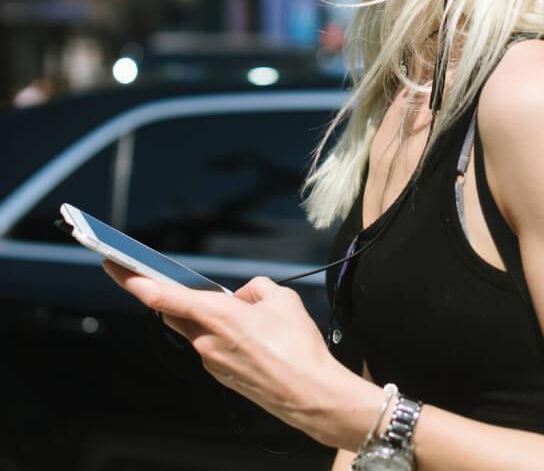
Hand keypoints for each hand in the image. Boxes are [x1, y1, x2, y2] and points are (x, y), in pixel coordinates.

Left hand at [102, 261, 356, 444]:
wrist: (310, 394)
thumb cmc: (298, 346)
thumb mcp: (282, 298)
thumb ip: (256, 288)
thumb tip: (243, 297)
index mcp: (218, 315)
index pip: (163, 296)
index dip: (135, 281)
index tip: (115, 267)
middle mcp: (207, 340)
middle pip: (174, 312)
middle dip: (164, 295)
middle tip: (152, 277)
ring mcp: (212, 361)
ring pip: (197, 329)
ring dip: (206, 315)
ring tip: (240, 310)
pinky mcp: (222, 376)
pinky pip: (213, 345)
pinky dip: (222, 333)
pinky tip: (249, 333)